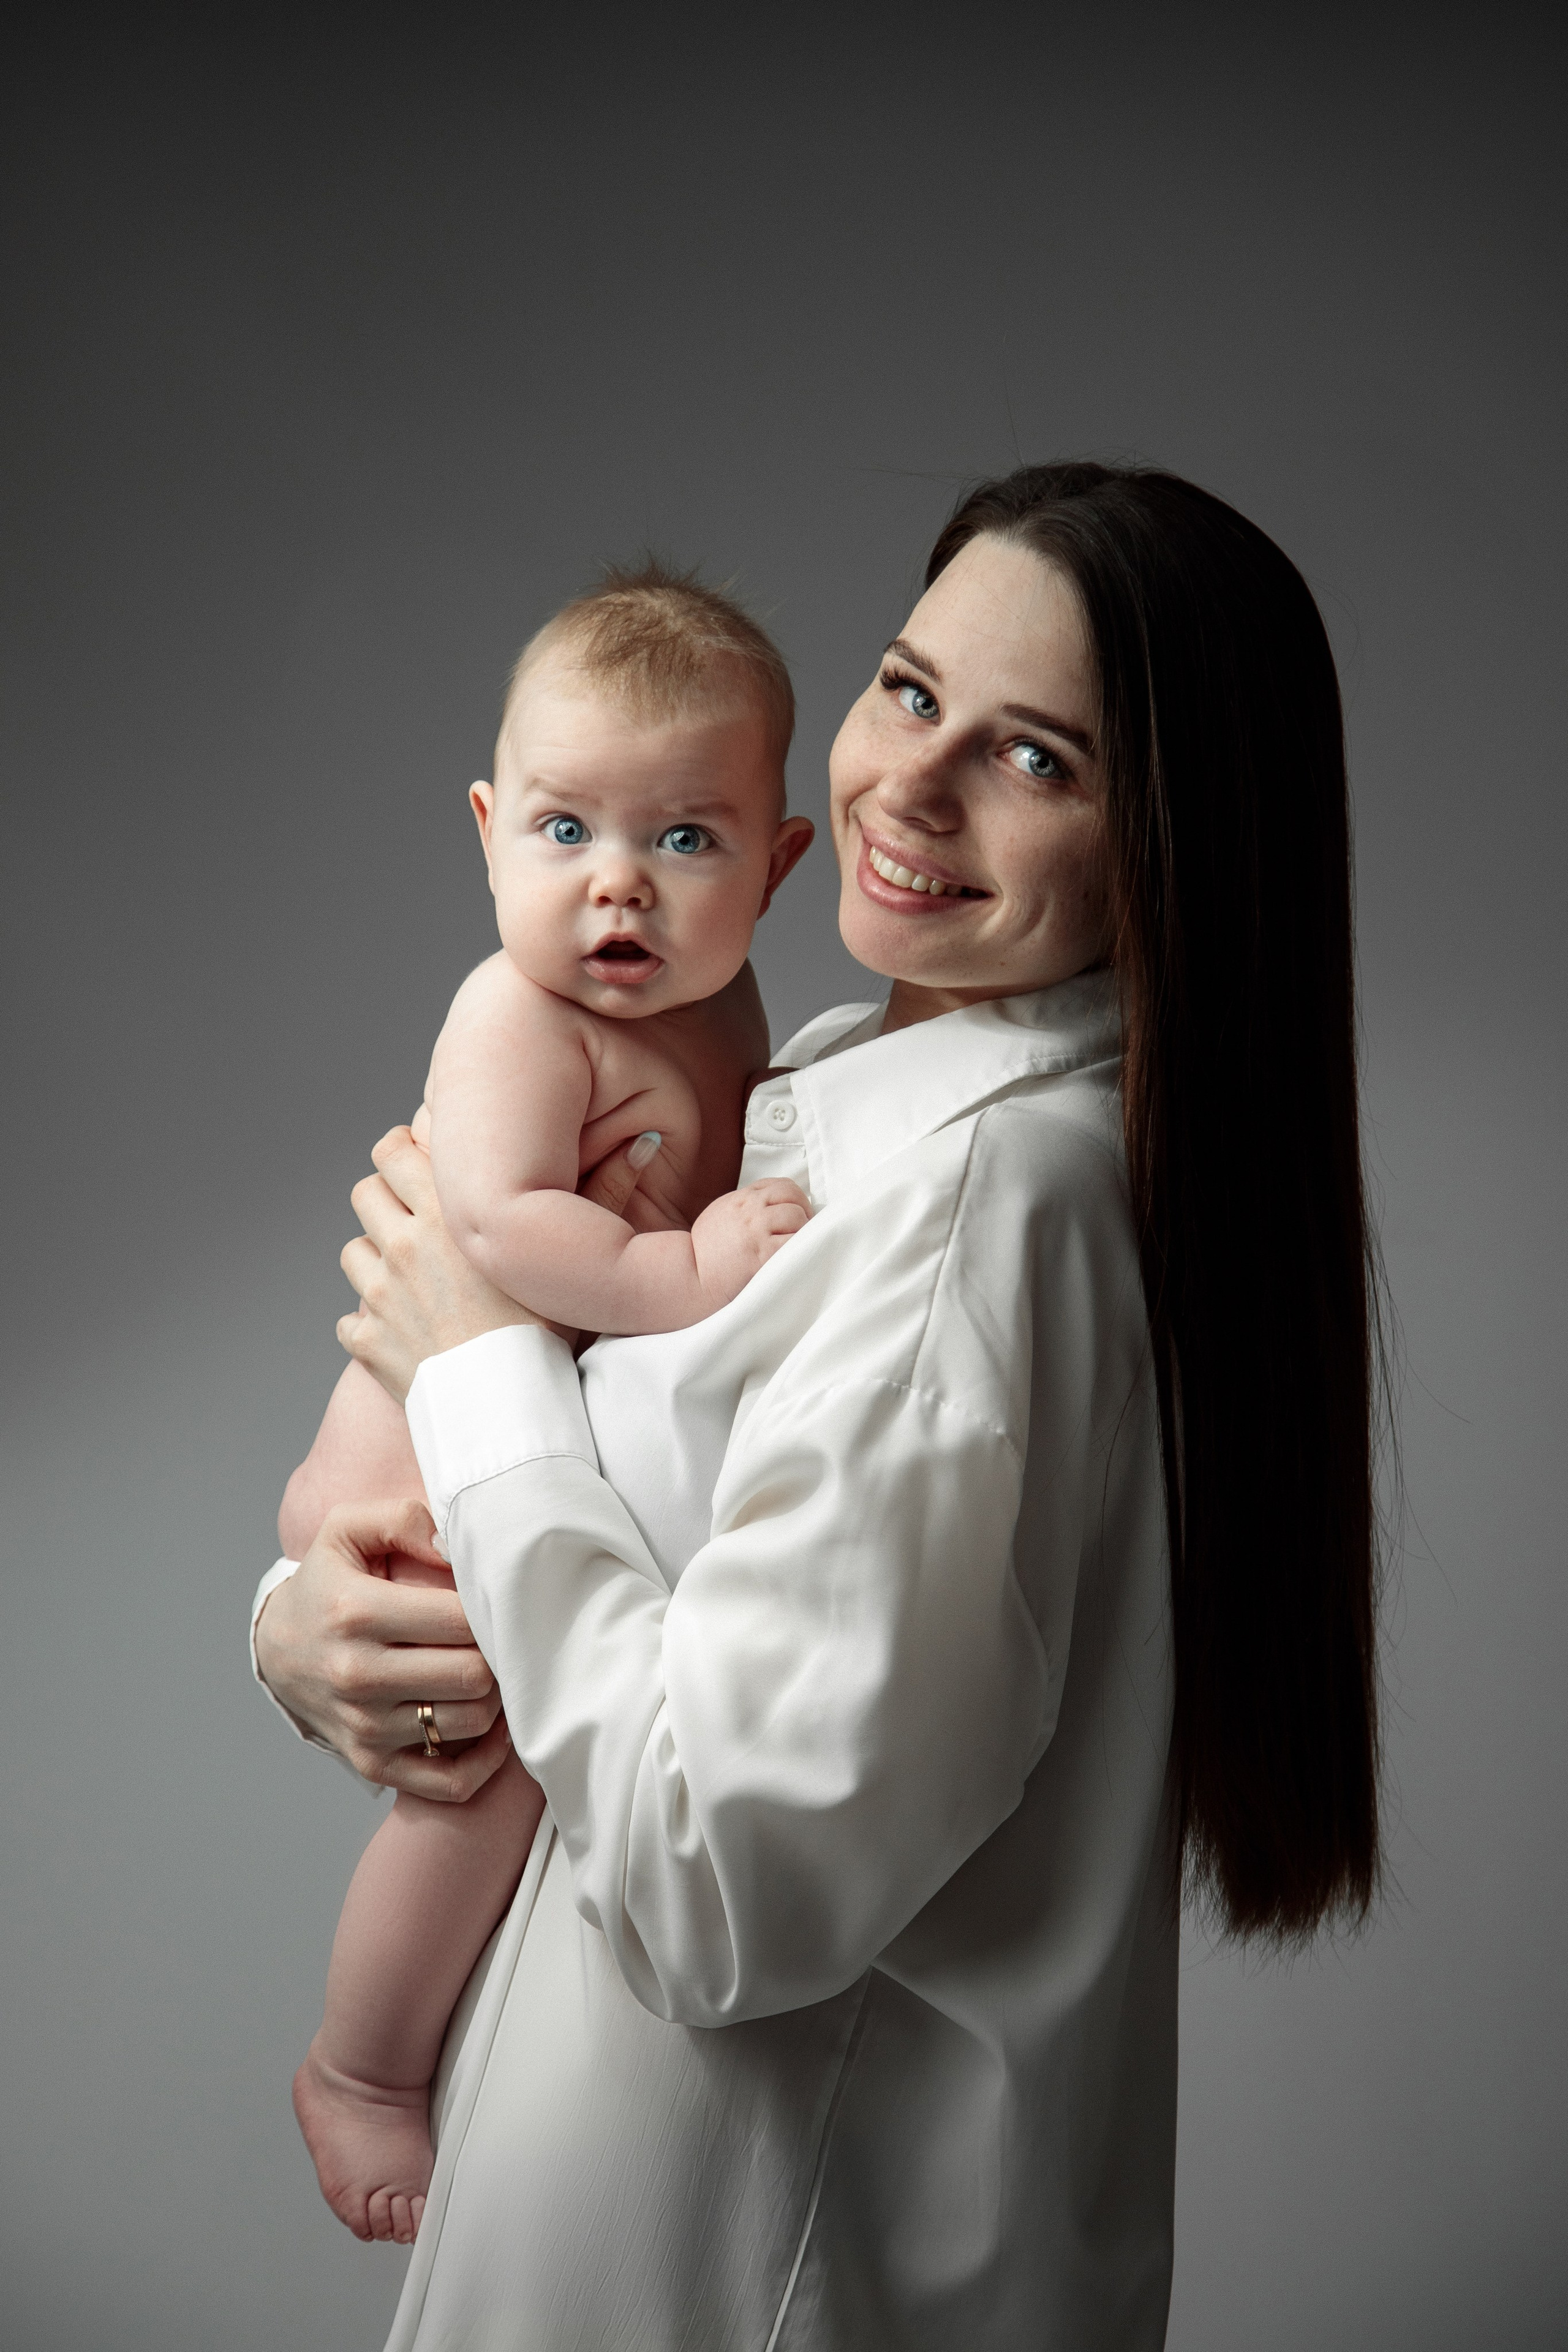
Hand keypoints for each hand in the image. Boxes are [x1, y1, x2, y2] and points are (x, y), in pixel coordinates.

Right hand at [254, 1500, 508, 1798]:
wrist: (279, 1650)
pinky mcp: (373, 1764)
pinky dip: (486, 1758)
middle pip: (473, 1674)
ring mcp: (365, 1727)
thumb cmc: (328, 1583)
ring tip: (491, 1667)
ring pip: (472, 1721)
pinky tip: (491, 1724)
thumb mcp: (348, 1529)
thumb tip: (454, 1550)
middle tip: (501, 1635)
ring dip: (496, 1696)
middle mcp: (358, 1674)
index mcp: (357, 1611)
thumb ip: (403, 1521)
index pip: (460, 1617)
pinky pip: (452, 1782)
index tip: (494, 1598)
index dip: (491, 1606)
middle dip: (499, 1652)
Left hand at [340, 1126, 664, 1399]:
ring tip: (412, 1276)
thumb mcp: (575, 1257)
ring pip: (353, 1250)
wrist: (511, 1413)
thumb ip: (607, 1192)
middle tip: (415, 1215)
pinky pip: (349, 1318)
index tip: (425, 1164)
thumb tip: (640, 1142)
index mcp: (447, 1210)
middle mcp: (405, 1243)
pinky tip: (402, 1331)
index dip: (407, 1150)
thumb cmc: (550, 1337)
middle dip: (386, 1195)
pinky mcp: (366, 1340)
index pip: (396, 1148)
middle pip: (366, 1190)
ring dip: (375, 1256)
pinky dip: (368, 1321)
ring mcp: (378, 1293)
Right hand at [690, 1179, 810, 1310]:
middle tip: (802, 1232)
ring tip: (797, 1247)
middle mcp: (750, 1209)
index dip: (797, 1199)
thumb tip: (775, 1207)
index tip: (798, 1215)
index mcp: (741, 1198)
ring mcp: (757, 1230)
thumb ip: (746, 1206)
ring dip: (804, 1232)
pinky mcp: (763, 1254)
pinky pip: (795, 1242)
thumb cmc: (707, 1252)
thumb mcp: (721, 1214)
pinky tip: (794, 1258)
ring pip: (798, 1217)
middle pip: (794, 1197)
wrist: (690, 1276)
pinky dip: (802, 1248)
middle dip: (805, 1213)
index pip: (782, 1185)